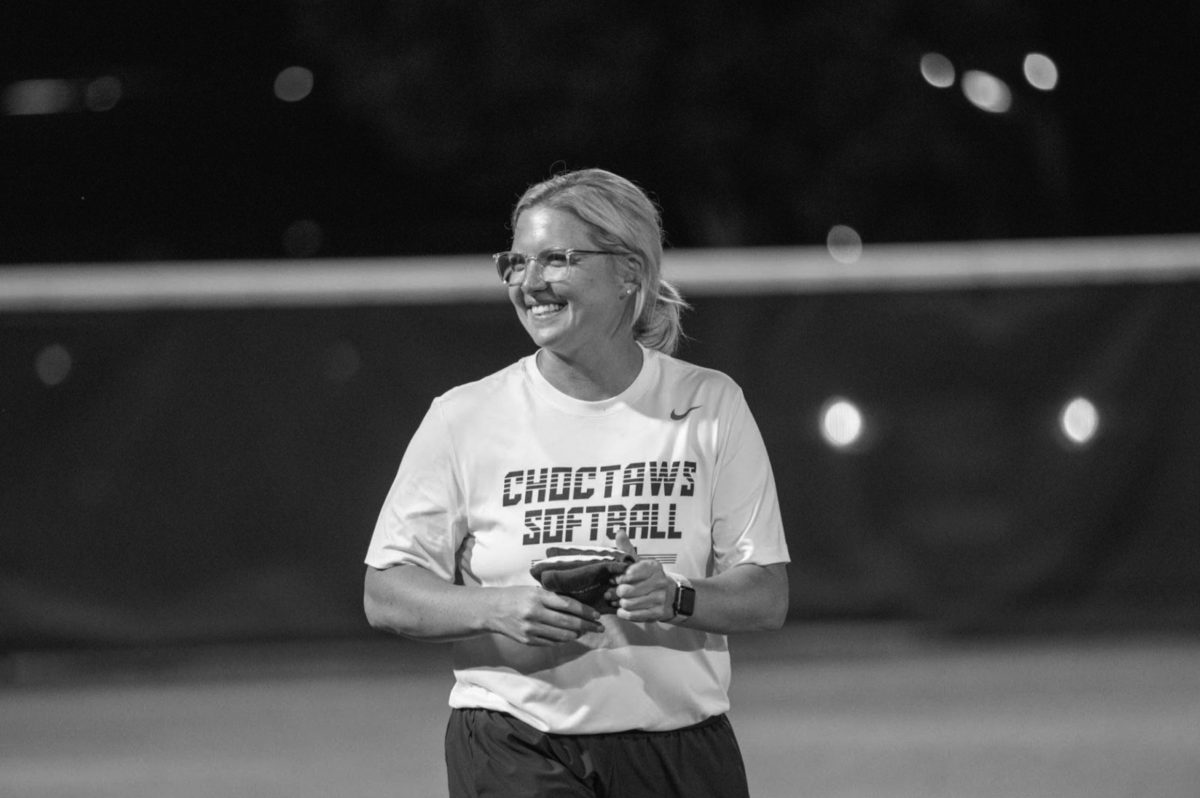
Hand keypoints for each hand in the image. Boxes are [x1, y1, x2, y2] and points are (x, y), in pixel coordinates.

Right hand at [488, 586, 605, 645]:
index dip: (585, 611)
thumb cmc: (516, 596)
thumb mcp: (534, 590)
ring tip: (584, 631)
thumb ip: (552, 597)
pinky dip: (563, 640)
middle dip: (587, 626)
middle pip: (568, 622)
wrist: (492, 610)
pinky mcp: (528, 640)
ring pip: (562, 635)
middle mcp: (535, 613)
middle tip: (599, 628)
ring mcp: (531, 628)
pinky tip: (569, 636)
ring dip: (576, 634)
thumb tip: (578, 606)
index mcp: (538, 596)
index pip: (568, 605)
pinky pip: (551, 642)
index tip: (597, 615)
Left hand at [610, 529, 675, 622]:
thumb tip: (619, 531)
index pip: (630, 572)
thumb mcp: (639, 562)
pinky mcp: (658, 613)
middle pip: (626, 590)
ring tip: (617, 601)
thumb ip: (627, 548)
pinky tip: (622, 610)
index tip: (615, 578)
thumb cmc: (648, 578)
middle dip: (616, 592)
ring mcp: (660, 598)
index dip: (618, 577)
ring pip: (628, 604)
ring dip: (619, 603)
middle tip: (612, 591)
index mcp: (653, 567)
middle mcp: (659, 582)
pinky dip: (624, 614)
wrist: (671, 597)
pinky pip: (634, 615)